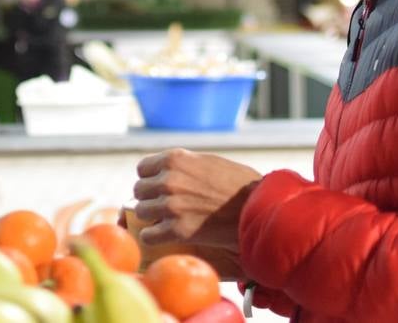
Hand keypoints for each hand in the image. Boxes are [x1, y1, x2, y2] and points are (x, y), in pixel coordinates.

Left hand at [133, 149, 261, 252]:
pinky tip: (166, 237)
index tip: (159, 189)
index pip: (142, 169)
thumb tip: (163, 174)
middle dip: (151, 199)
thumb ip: (183, 166)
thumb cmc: (239, 184)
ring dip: (153, 218)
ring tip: (168, 221)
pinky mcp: (177, 230)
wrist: (258, 208)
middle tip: (166, 207)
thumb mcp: (208, 162)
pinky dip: (154, 238)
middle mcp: (168, 179)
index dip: (150, 179)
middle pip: (139, 191)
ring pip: (142, 212)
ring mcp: (171, 205)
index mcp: (175, 159)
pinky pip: (148, 235)